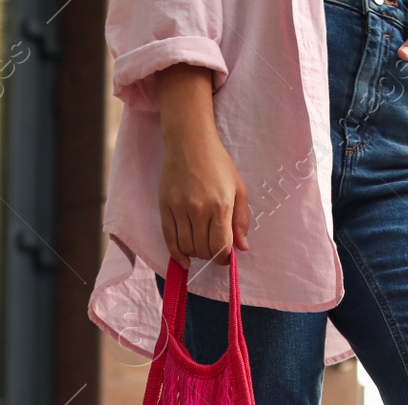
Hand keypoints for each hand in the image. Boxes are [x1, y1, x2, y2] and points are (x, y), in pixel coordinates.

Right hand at [154, 64, 249, 261]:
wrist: (190, 142)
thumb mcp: (239, 189)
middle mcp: (199, 210)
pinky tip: (183, 259)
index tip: (225, 257)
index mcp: (221, 206)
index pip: (221, 246)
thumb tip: (242, 247)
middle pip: (203, 249)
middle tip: (212, 247)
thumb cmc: (218, 164)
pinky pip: (169, 239)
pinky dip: (176, 254)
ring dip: (195, 253)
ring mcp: (180, 209)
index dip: (223, 258)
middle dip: (210, 254)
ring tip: (200, 245)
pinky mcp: (165, 207)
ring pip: (186, 247)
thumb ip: (241, 220)